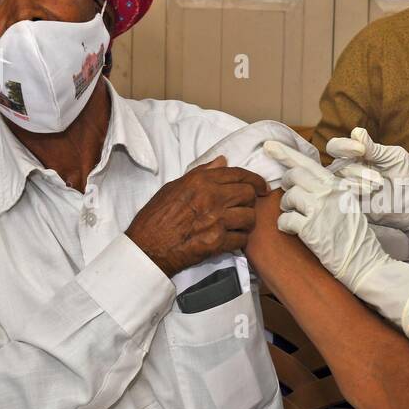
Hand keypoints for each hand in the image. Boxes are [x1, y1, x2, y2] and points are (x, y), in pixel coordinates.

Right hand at [125, 156, 268, 276]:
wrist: (147, 247)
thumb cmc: (155, 217)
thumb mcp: (173, 187)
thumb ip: (201, 173)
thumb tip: (222, 161)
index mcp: (201, 181)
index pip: (238, 174)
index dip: (255, 180)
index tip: (262, 187)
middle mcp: (212, 197)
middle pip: (249, 194)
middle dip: (251, 200)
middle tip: (245, 207)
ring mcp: (217, 220)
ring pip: (250, 217)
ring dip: (247, 222)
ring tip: (239, 225)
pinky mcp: (218, 242)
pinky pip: (242, 239)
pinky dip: (240, 240)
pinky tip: (232, 239)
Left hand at [264, 139, 408, 336]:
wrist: (366, 262)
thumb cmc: (356, 239)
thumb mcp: (348, 206)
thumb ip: (330, 192)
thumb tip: (304, 184)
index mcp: (338, 185)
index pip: (308, 163)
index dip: (285, 153)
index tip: (269, 145)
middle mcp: (329, 192)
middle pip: (294, 176)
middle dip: (286, 186)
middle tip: (290, 200)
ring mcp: (319, 209)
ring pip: (288, 197)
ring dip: (287, 208)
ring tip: (298, 220)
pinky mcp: (310, 228)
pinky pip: (285, 220)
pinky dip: (285, 226)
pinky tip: (295, 232)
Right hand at [326, 127, 408, 255]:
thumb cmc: (408, 177)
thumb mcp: (394, 157)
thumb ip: (373, 148)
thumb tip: (356, 131)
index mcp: (359, 156)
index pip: (337, 147)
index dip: (343, 146)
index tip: (361, 150)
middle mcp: (351, 171)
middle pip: (337, 164)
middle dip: (357, 169)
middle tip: (378, 177)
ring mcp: (350, 188)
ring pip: (340, 180)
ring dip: (359, 181)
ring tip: (378, 186)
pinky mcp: (352, 205)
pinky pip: (342, 197)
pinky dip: (354, 192)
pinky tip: (370, 193)